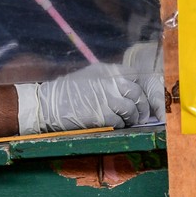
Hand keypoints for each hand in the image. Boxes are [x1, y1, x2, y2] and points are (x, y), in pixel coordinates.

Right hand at [35, 63, 164, 129]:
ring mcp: (107, 98)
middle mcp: (111, 82)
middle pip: (137, 94)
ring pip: (132, 109)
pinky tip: (117, 125)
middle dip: (143, 106)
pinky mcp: (102, 115)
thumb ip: (111, 79)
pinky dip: (121, 125)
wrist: (48, 104)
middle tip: (143, 115)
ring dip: (133, 118)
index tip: (146, 98)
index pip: (137, 77)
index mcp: (109, 71)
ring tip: (131, 122)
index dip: (145, 89)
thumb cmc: (69, 91)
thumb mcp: (92, 76)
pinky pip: (120, 121)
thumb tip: (129, 88)